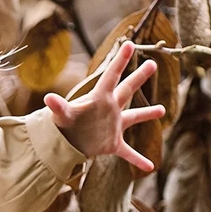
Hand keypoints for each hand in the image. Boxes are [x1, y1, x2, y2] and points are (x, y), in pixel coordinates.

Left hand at [42, 40, 165, 172]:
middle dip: (139, 77)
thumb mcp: (62, 115)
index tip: (130, 44)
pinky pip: (128, 152)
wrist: (62, 145)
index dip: (120, 60)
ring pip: (134, 117)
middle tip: (153, 64)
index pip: (111, 76)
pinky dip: (137, 159)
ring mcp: (113, 126)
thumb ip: (58, 107)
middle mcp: (110, 109)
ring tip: (162, 110)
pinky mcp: (112, 143)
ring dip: (147, 114)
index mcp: (99, 98)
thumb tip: (48, 99)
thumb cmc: (62, 126)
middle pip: (127, 90)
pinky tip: (149, 167)